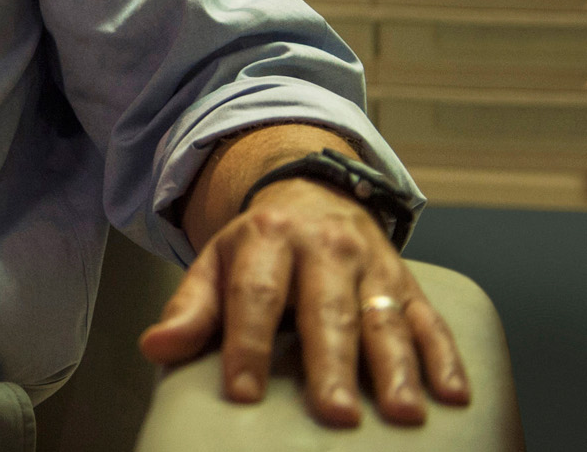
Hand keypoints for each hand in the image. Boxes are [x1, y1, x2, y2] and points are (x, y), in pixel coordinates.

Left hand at [139, 177, 469, 426]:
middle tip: (336, 413)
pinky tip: (451, 395)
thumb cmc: (259, 247)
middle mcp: (324, 247)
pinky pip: (432, 321)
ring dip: (396, 368)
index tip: (243, 392)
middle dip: (332, 364)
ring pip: (385, 318)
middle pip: (327, 310)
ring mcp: (372, 266)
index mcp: (267, 238)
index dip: (248, 344)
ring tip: (401, 413)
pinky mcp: (408, 284)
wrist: (313, 194)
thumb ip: (190, 309)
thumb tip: (156, 347)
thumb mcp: (216, 263)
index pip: (255, 295)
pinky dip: (445, 358)